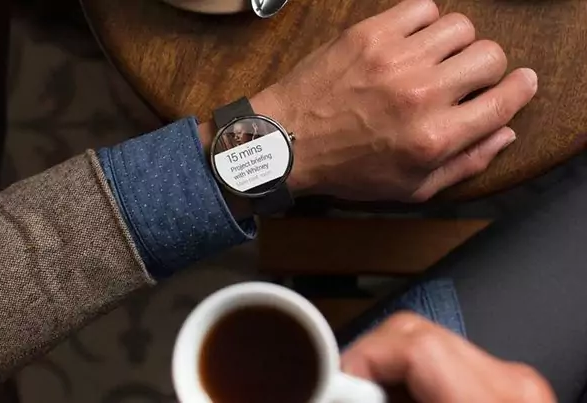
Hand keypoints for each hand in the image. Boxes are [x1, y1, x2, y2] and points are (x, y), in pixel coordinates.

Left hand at [251, 0, 537, 200]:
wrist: (289, 141)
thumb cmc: (348, 169)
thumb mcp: (410, 188)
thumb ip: (465, 163)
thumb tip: (506, 132)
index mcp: (435, 138)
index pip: (504, 99)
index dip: (520, 88)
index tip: (519, 82)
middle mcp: (421, 94)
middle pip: (490, 55)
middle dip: (486, 68)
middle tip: (464, 78)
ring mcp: (395, 59)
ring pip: (460, 27)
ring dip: (455, 44)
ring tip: (433, 60)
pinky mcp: (369, 34)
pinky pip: (422, 8)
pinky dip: (424, 22)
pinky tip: (410, 43)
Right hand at [341, 313, 554, 401]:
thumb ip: (379, 402)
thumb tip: (328, 393)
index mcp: (493, 398)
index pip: (411, 343)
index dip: (360, 359)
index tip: (334, 384)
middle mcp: (508, 379)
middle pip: (412, 331)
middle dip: (367, 359)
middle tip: (346, 392)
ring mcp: (509, 378)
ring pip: (421, 340)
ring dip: (386, 367)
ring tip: (371, 399)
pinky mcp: (504, 384)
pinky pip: (441, 360)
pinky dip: (410, 376)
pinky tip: (399, 400)